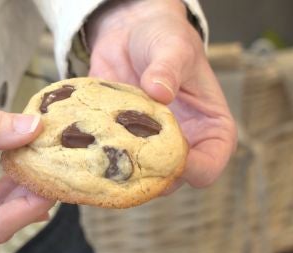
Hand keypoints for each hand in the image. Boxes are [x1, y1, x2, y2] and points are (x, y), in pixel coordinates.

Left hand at [87, 0, 236, 190]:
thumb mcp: (174, 46)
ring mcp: (148, 144)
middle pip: (171, 178)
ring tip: (101, 153)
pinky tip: (82, 146)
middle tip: (127, 159)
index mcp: (208, 128)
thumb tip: (159, 92)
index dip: (195, 169)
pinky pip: (110, 159)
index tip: (172, 159)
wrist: (131, 33)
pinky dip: (97, 158)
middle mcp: (180, 143)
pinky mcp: (121, 139)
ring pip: (137, 176)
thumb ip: (169, 67)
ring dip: (119, 170)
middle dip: (149, 176)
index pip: (210, 164)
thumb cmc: (164, 38)